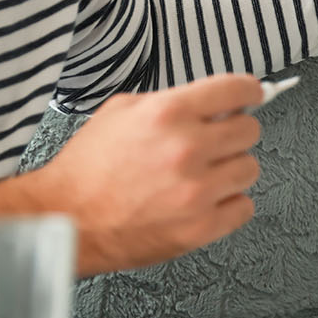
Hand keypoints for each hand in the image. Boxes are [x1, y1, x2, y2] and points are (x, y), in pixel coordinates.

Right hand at [31, 74, 264, 275]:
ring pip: (249, 169)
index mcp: (168, 113)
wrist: (65, 218)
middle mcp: (186, 149)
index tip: (252, 97)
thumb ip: (171, 102)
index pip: (236, 90)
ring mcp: (196, 191)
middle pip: (249, 131)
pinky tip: (206, 201)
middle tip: (217, 142)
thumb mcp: (120, 112)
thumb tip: (212, 104)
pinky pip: (244, 207)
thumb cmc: (87, 169)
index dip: (248, 92)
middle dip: (235, 134)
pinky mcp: (199, 227)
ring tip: (204, 176)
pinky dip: (229, 205)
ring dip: (231, 170)